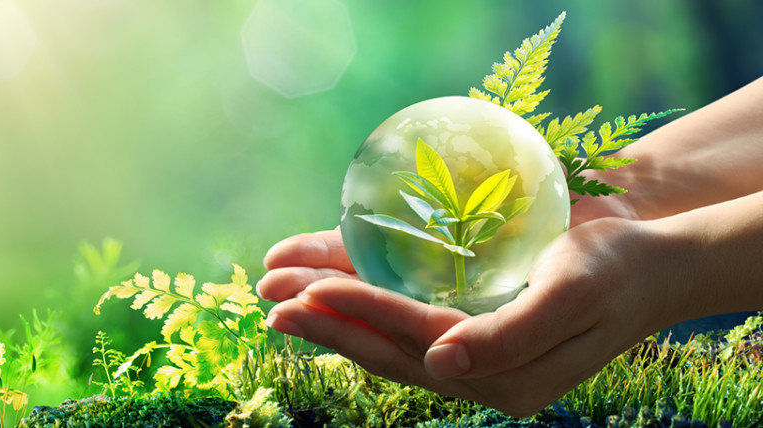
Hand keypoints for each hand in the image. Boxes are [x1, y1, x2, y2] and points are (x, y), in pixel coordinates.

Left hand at [259, 205, 689, 416]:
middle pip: (383, 345)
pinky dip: (357, 289)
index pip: (413, 342)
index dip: (360, 314)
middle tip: (266, 298)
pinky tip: (317, 272)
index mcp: (500, 374)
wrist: (647, 262)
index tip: (308, 292)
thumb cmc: (615, 273)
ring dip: (328, 308)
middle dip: (323, 320)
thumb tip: (440, 367)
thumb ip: (508, 336)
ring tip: (271, 287)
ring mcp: (462, 346)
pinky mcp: (458, 321)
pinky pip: (396, 310)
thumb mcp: (570, 299)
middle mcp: (473, 367)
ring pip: (381, 330)